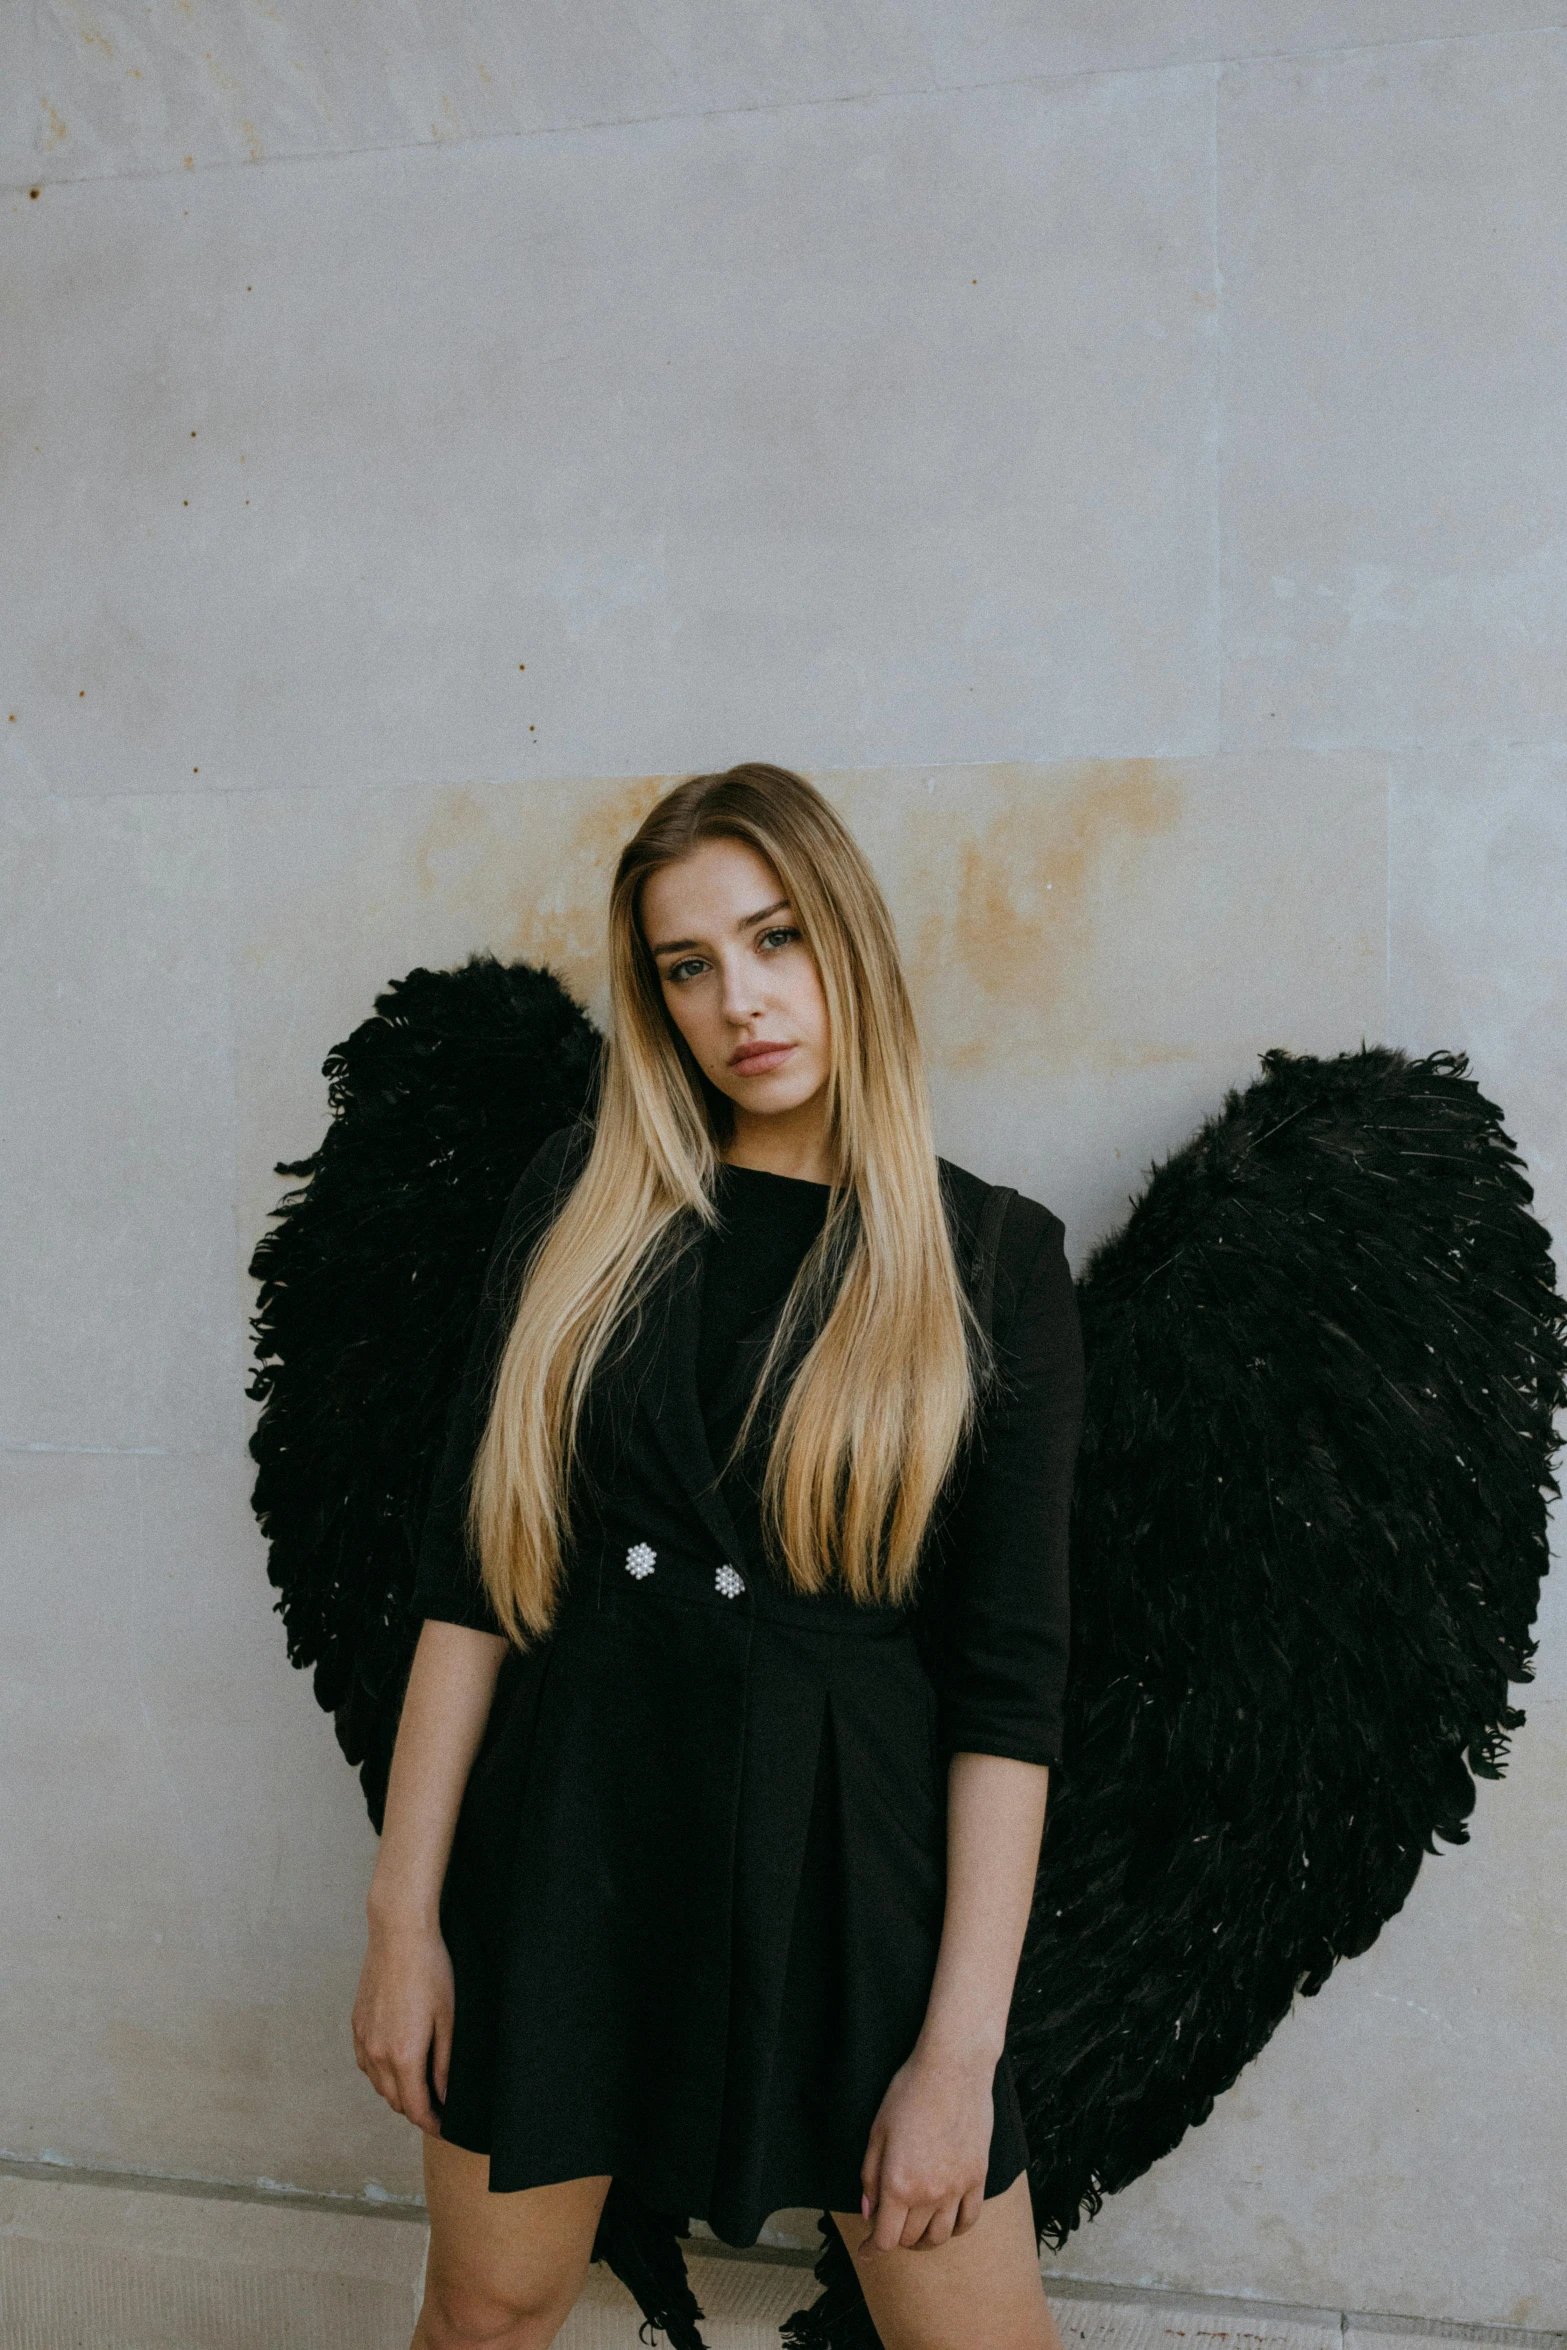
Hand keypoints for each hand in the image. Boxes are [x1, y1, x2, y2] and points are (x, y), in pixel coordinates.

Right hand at [351, 1914, 454, 2135]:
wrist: (399, 1935)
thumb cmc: (430, 1971)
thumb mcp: (448, 2020)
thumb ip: (444, 2064)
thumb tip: (444, 2096)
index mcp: (402, 2056)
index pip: (414, 2108)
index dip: (431, 2123)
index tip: (445, 2127)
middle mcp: (376, 2054)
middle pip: (394, 2102)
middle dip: (416, 2110)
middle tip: (439, 2107)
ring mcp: (363, 2039)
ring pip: (378, 2085)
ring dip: (398, 2092)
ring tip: (421, 2086)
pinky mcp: (357, 2025)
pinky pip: (366, 2064)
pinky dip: (381, 2073)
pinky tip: (397, 2063)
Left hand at [857, 2041, 994, 2253]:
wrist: (953, 2068)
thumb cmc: (909, 2093)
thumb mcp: (877, 2132)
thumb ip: (870, 2176)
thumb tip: (869, 2212)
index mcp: (898, 2184)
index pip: (885, 2239)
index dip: (872, 2250)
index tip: (866, 2252)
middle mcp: (929, 2194)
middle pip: (911, 2238)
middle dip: (895, 2238)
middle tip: (888, 2227)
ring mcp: (957, 2188)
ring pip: (941, 2236)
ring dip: (925, 2240)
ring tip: (916, 2232)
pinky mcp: (977, 2177)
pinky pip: (969, 2219)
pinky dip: (956, 2229)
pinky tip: (946, 2222)